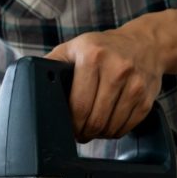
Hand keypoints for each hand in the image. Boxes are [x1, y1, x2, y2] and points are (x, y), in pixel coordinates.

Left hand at [46, 24, 164, 142]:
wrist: (145, 43)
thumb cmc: (102, 48)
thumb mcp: (73, 47)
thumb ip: (51, 64)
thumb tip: (29, 83)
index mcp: (92, 56)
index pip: (78, 105)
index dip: (71, 123)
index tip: (68, 126)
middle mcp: (116, 68)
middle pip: (95, 120)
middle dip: (83, 132)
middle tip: (79, 132)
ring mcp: (135, 83)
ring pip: (111, 127)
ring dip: (99, 134)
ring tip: (92, 128)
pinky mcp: (147, 97)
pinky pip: (127, 126)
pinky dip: (115, 131)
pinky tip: (109, 124)